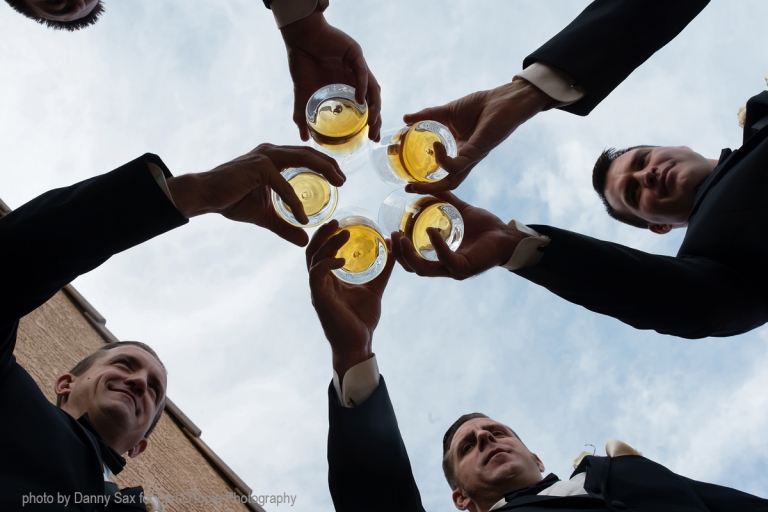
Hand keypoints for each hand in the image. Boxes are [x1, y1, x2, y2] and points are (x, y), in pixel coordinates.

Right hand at [166, 144, 343, 246]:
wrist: (206, 196)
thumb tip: (304, 241)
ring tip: (338, 184)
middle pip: (310, 154)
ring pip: (303, 159)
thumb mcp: (266, 216)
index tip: (340, 179)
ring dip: (324, 170)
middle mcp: (272, 152)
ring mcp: (266, 156)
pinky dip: (295, 202)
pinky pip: (284, 186)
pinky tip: (303, 217)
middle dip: (330, 165)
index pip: (306, 156)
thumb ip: (285, 226)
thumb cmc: (232, 200)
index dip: (325, 165)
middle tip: (345, 180)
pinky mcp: (259, 167)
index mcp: (274, 158)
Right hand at [280, 10, 381, 141]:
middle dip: (375, 119)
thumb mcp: (303, 94)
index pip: (364, 108)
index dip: (369, 123)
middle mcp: (356, 78)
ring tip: (372, 121)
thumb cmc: (302, 62)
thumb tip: (303, 137)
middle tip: (374, 135)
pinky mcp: (355, 54)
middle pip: (373, 101)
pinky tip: (361, 100)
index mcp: (347, 87)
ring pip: (373, 89)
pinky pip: (363, 73)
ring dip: (374, 106)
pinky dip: (363, 87)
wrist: (299, 37)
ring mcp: (357, 66)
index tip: (370, 138)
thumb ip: (303, 115)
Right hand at [306, 221, 394, 378]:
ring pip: (314, 259)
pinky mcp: (320, 299)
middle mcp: (320, 283)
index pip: (322, 252)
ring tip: (343, 233)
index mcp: (329, 280)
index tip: (341, 222)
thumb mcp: (375, 288)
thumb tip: (393, 247)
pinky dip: (327, 263)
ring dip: (327, 244)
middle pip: (313, 251)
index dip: (327, 236)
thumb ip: (383, 269)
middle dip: (322, 234)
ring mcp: (317, 290)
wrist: (358, 344)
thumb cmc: (362, 320)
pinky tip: (342, 258)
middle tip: (337, 221)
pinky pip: (317, 275)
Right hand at [392, 192, 526, 279]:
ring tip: (402, 237)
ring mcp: (454, 270)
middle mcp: (445, 267)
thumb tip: (422, 187)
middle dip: (400, 254)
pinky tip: (431, 229)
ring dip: (410, 255)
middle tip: (392, 236)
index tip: (389, 236)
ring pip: (423, 269)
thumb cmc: (486, 227)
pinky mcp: (464, 268)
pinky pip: (445, 258)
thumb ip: (443, 201)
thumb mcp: (459, 212)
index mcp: (441, 258)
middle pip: (414, 268)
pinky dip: (437, 244)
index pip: (414, 261)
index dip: (399, 252)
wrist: (507, 235)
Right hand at [403, 78, 555, 193]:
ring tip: (415, 183)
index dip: (426, 179)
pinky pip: (458, 164)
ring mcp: (471, 157)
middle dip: (427, 189)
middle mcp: (465, 158)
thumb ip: (427, 116)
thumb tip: (406, 118)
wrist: (504, 99)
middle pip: (446, 182)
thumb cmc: (481, 105)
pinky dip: (444, 159)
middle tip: (409, 189)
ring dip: (433, 185)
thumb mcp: (447, 111)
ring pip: (452, 180)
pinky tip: (436, 146)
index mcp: (458, 150)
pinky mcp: (477, 152)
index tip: (407, 182)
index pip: (442, 171)